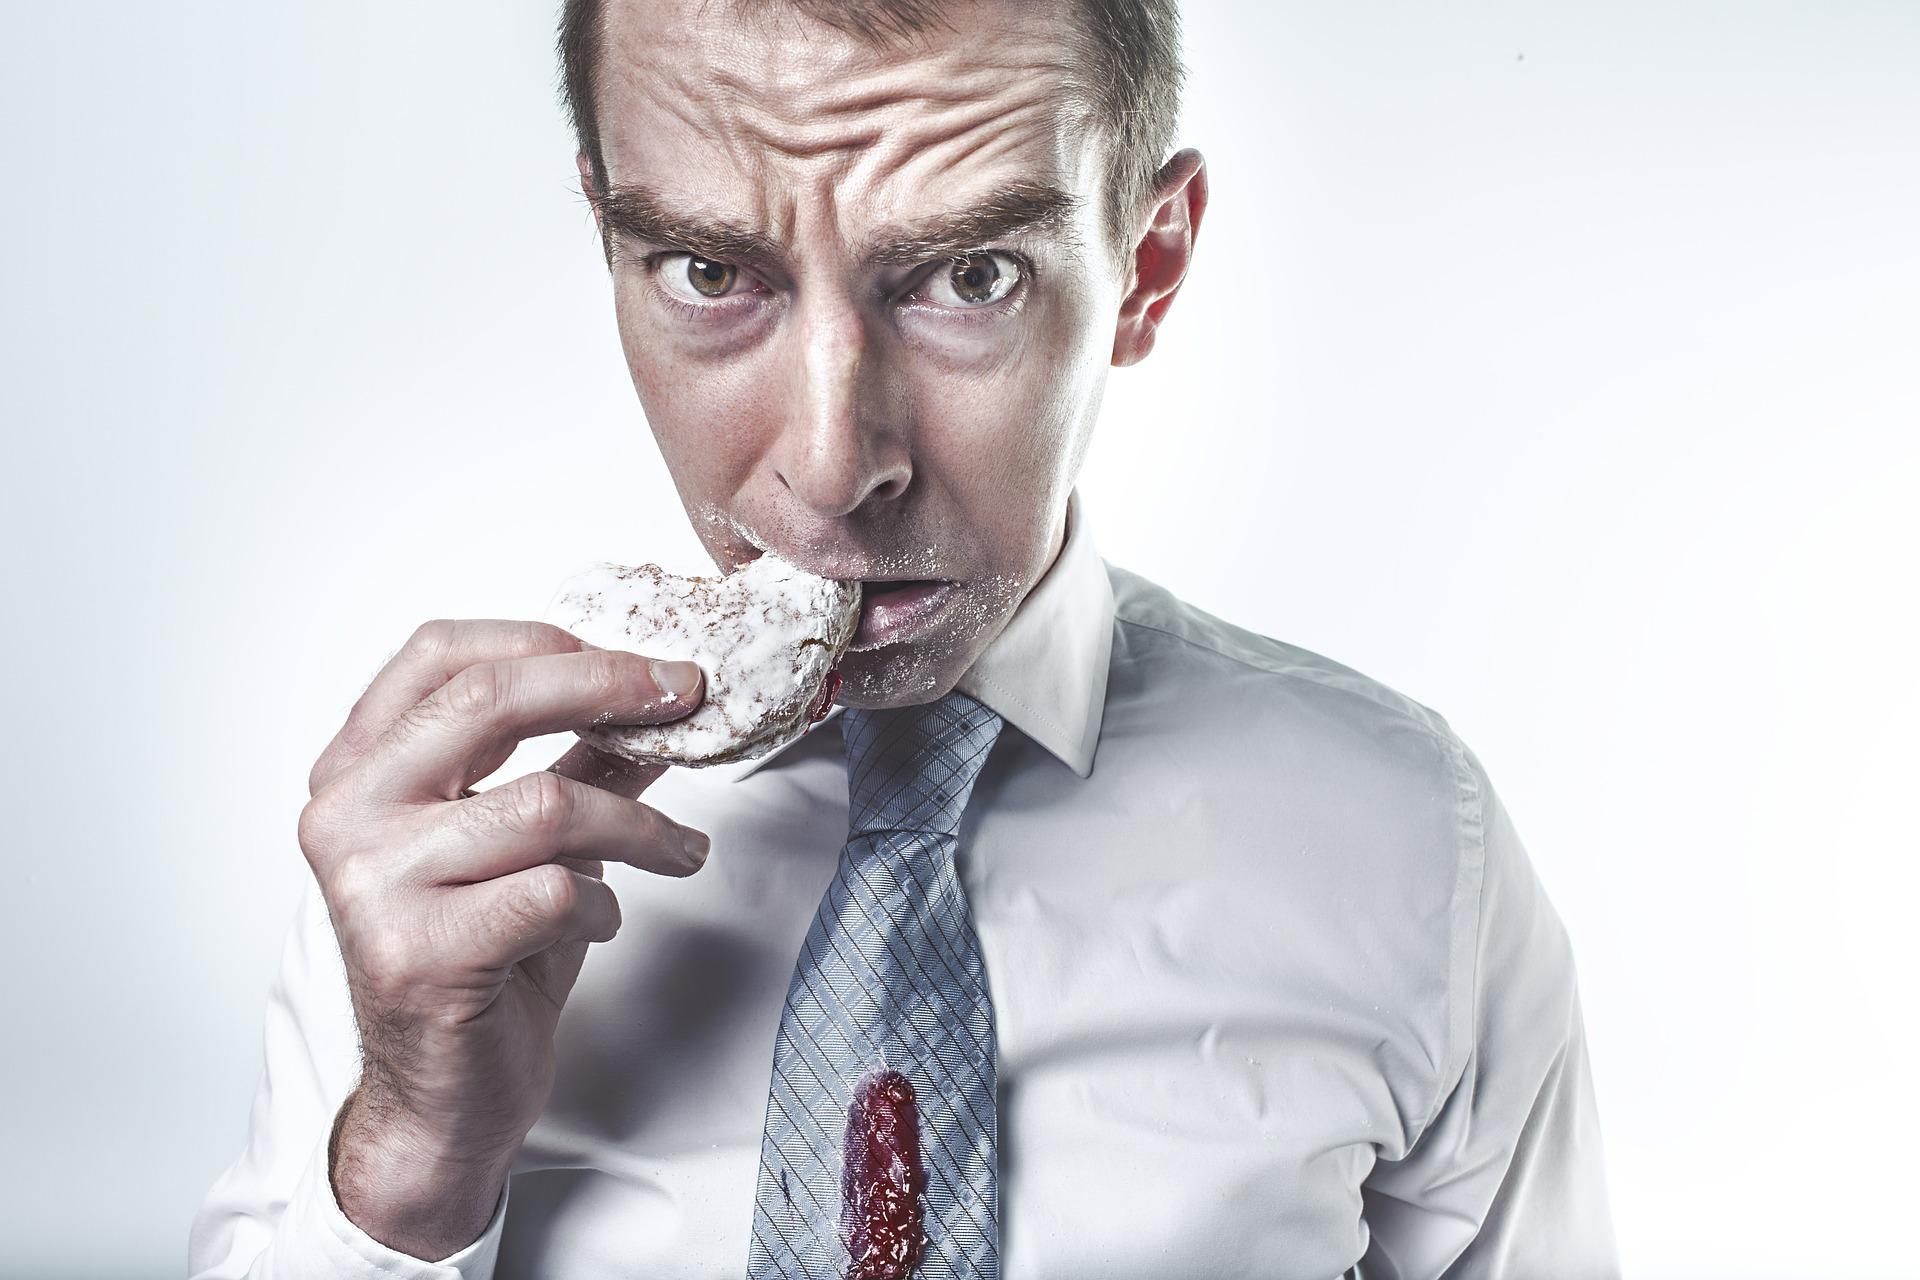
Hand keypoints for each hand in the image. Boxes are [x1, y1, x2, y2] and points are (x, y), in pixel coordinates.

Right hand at [297, 619, 706, 1257]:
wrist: (443, 1098)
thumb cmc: (482, 960)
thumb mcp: (529, 840)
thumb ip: (578, 760)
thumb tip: (659, 691)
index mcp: (355, 771)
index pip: (438, 655)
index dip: (545, 640)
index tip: (634, 660)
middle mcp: (345, 816)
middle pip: (490, 701)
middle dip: (609, 688)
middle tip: (686, 698)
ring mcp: (373, 886)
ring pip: (546, 803)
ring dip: (639, 827)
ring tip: (680, 853)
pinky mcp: (419, 954)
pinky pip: (554, 892)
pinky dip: (603, 905)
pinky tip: (599, 923)